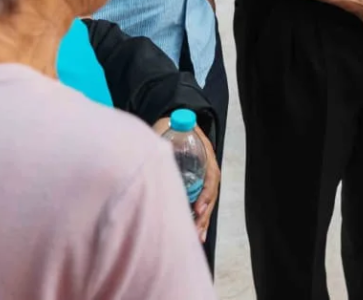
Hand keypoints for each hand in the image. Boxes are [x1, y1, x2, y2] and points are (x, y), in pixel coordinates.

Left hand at [152, 117, 220, 241]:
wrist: (175, 123)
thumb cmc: (171, 126)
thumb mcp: (166, 128)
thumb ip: (160, 138)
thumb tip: (150, 153)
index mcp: (204, 153)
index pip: (211, 176)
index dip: (206, 194)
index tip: (198, 209)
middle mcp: (207, 167)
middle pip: (210, 193)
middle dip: (205, 214)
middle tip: (197, 231)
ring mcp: (202, 177)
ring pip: (207, 201)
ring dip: (203, 221)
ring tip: (199, 238)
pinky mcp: (195, 185)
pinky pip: (200, 204)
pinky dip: (198, 219)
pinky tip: (197, 235)